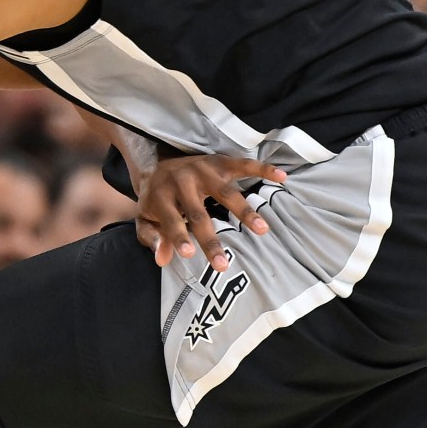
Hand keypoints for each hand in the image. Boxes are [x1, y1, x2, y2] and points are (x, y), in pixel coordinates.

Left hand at [135, 154, 281, 271]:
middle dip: (210, 240)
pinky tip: (281, 177)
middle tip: (223, 264)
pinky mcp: (218, 162)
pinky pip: (243, 164)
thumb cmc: (155, 200)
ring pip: (225, 192)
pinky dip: (262, 169)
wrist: (157, 163)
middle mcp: (182, 182)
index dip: (178, 237)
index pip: (170, 220)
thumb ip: (152, 238)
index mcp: (161, 197)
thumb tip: (163, 259)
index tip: (189, 255)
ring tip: (262, 229)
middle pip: (198, 214)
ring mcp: (202, 170)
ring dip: (244, 211)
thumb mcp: (145, 219)